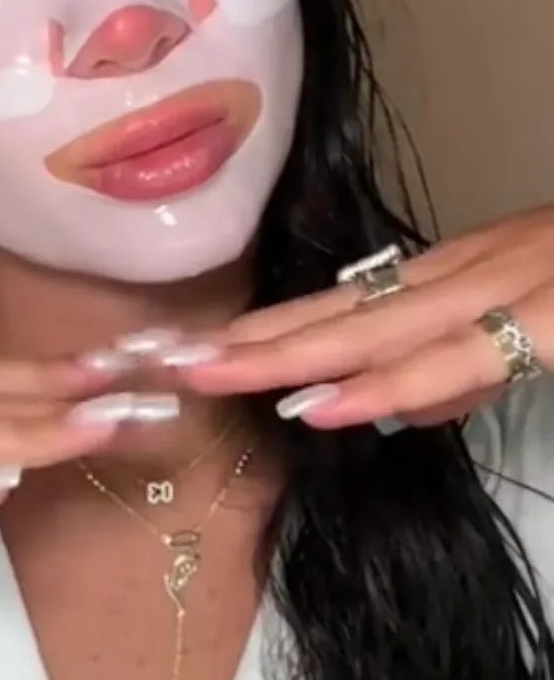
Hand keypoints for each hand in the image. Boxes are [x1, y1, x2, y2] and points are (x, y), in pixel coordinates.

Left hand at [172, 208, 553, 430]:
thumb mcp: (537, 323)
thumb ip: (466, 370)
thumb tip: (394, 409)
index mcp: (464, 272)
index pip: (350, 302)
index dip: (271, 326)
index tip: (195, 346)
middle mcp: (471, 270)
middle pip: (343, 311)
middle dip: (251, 340)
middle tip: (164, 358)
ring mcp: (505, 289)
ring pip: (377, 327)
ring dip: (285, 354)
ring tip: (207, 373)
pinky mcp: (548, 321)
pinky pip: (456, 359)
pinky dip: (388, 383)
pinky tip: (325, 405)